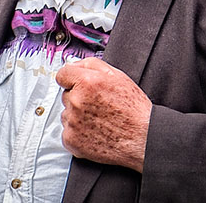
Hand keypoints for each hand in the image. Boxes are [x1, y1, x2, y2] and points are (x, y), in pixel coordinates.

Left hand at [56, 57, 151, 172]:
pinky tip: (94, 131)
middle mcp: (77, 101)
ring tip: (98, 119)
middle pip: (66, 95)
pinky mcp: (72, 140)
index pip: (62, 74)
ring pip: (67, 113)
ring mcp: (73, 122)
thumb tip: (73, 64)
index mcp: (86, 82)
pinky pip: (67, 132)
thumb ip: (90, 64)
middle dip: (78, 97)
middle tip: (97, 104)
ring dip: (77, 115)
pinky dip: (77, 133)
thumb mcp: (117, 75)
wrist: (142, 137)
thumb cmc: (133, 108)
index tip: (78, 85)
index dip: (72, 79)